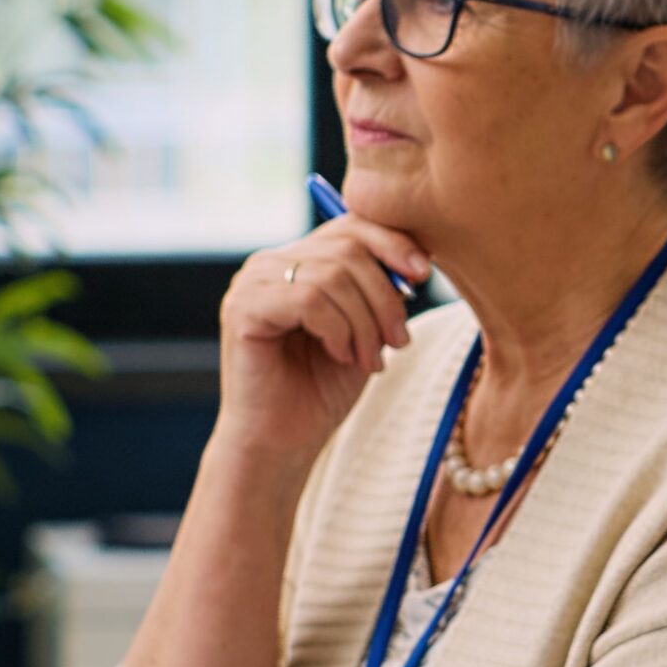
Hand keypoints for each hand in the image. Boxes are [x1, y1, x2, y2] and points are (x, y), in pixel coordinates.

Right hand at [214, 215, 431, 462]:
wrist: (283, 442)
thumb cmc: (324, 388)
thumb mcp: (366, 329)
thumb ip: (382, 288)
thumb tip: (418, 257)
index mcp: (299, 258)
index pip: (352, 223)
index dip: (394, 242)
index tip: (425, 275)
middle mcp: (271, 262)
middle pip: (349, 246)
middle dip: (386, 295)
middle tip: (398, 341)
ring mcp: (252, 282)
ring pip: (334, 274)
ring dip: (365, 322)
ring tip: (369, 358)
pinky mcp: (242, 309)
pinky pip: (309, 299)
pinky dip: (339, 330)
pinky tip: (340, 356)